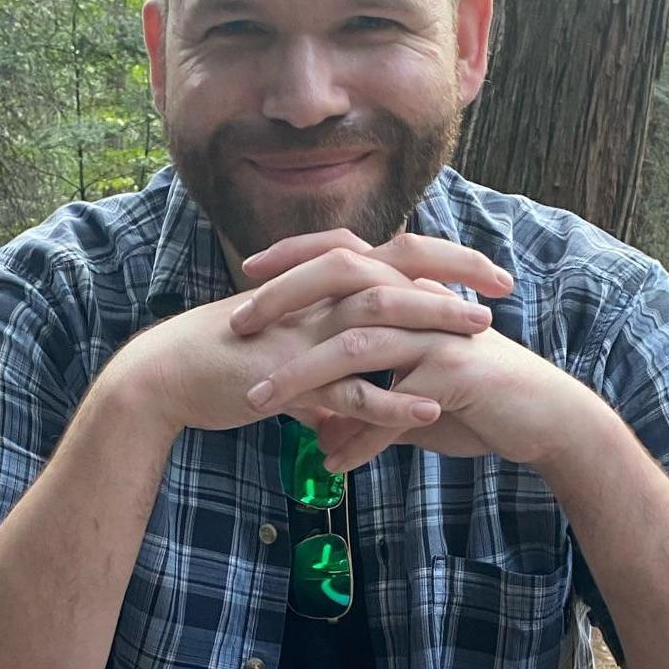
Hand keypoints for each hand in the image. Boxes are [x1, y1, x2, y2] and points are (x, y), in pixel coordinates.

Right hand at [107, 264, 484, 438]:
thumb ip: (316, 383)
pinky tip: (431, 412)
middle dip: (455, 276)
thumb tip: (337, 411)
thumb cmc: (218, 366)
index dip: (443, 259)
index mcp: (317, 286)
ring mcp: (303, 333)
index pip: (391, 256)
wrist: (164, 377)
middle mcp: (314, 299)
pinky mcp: (290, 374)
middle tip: (504, 288)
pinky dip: (393, 401)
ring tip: (481, 340)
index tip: (488, 273)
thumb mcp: (278, 361)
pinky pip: (351, 387)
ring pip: (381, 320)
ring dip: (434, 328)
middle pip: (396, 271)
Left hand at [233, 229, 604, 473]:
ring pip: (355, 345)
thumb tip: (320, 432)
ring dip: (300, 375)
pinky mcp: (454, 377)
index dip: (297, 255)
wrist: (546, 420)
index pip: (346, 253)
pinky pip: (391, 409)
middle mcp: (423, 303)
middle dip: (283, 300)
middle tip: (236, 327)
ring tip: (257, 402)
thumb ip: (366, 407)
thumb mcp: (411, 403)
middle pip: (343, 281)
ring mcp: (439, 337)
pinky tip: (331, 463)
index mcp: (412, 292)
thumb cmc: (478, 404)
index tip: (248, 272)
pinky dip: (357, 437)